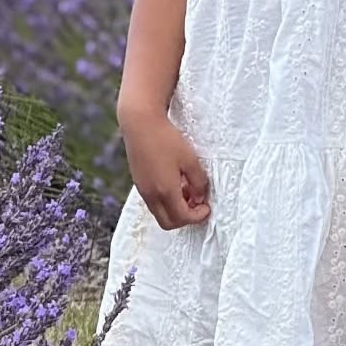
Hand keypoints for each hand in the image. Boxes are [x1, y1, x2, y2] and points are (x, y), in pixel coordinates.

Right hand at [121, 110, 211, 229]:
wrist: (140, 123)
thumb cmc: (166, 139)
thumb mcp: (191, 160)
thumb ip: (199, 182)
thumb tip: (200, 197)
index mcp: (165, 191)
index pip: (182, 218)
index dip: (198, 217)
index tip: (207, 207)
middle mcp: (151, 195)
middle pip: (168, 223)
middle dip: (185, 218)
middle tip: (197, 204)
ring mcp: (142, 189)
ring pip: (159, 213)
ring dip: (175, 209)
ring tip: (187, 190)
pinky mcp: (138, 182)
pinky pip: (153, 202)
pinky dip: (165, 200)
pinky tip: (174, 182)